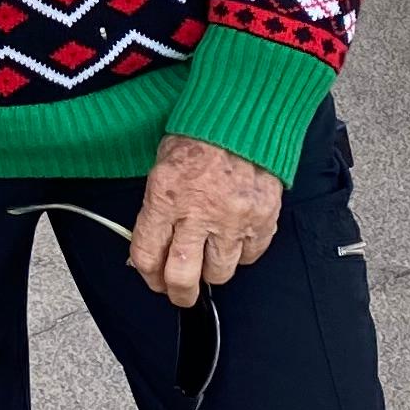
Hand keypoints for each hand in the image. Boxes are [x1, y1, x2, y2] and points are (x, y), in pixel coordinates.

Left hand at [128, 134, 283, 304]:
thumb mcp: (162, 168)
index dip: (148, 276)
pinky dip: (240, 254)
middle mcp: (198, 214)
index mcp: (166, 198)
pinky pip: (249, 257)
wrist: (244, 117)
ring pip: (219, 273)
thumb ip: (155, 210)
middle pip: (182, 278)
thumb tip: (151, 249)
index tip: (153, 278)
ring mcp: (233, 220)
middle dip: (179, 293)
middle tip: (181, 292)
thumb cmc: (200, 137)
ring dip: (211, 271)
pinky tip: (233, 238)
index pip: (147, 256)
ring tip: (209, 256)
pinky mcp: (262, 220)